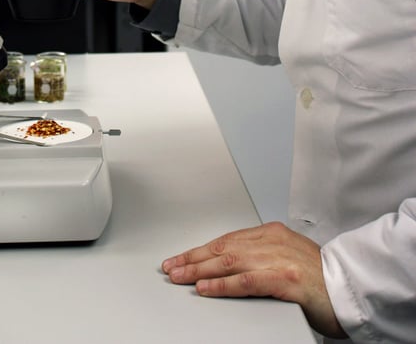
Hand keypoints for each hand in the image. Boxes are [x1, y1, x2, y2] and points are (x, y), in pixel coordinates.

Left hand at [162, 222, 346, 338]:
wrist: (352, 289)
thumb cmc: (321, 277)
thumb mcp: (286, 257)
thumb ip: (260, 256)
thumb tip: (226, 267)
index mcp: (271, 233)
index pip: (226, 240)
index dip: (200, 250)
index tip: (181, 258)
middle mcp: (272, 241)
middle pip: (222, 248)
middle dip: (193, 258)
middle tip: (171, 267)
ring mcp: (279, 259)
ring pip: (229, 261)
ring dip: (200, 270)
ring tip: (180, 277)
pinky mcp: (285, 280)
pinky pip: (246, 281)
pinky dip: (222, 285)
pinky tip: (206, 289)